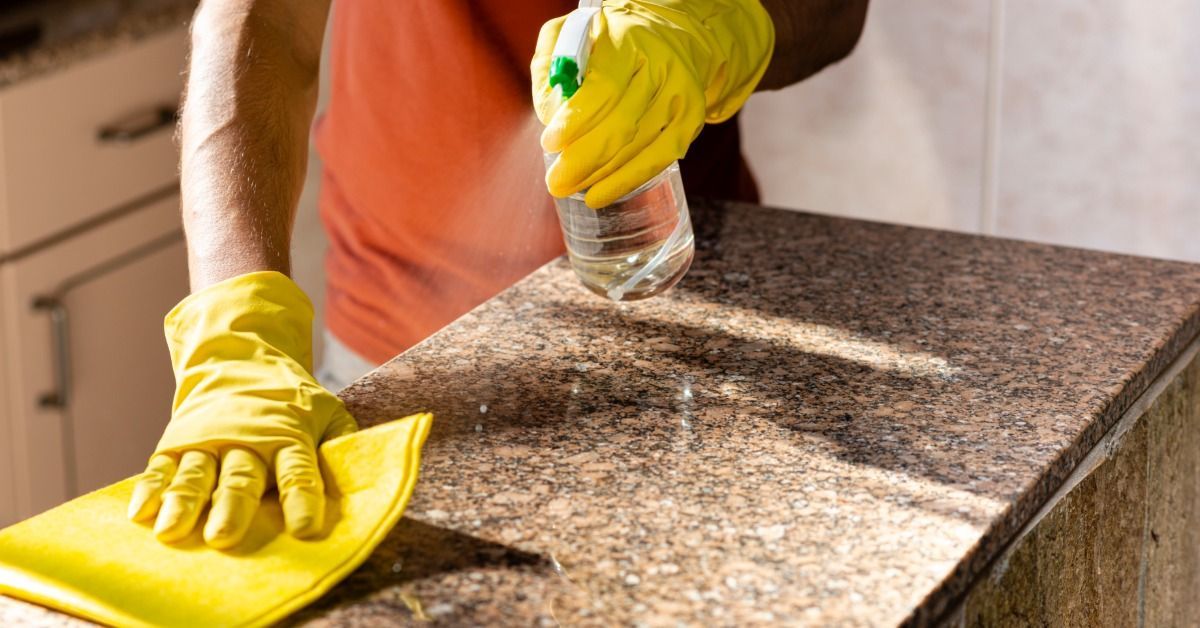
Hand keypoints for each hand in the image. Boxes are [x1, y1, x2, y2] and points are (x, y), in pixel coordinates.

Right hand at [127, 271, 356, 548]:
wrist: (240, 357)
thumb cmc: (291, 399)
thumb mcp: (326, 410)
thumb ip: (342, 440)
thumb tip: (363, 471)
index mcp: (287, 433)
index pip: (298, 470)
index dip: (302, 499)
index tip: (304, 529)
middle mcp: (246, 438)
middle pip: (241, 477)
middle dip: (233, 507)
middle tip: (224, 536)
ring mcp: (208, 440)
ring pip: (196, 474)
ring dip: (184, 503)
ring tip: (172, 532)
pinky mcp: (176, 442)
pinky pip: (161, 467)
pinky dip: (149, 489)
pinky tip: (139, 513)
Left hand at [532, 0, 773, 207]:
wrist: (669, 35)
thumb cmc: (608, 41)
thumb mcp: (570, 35)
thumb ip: (551, 67)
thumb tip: (551, 113)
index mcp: (627, 41)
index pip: (603, 88)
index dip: (576, 121)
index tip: (549, 143)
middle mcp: (660, 66)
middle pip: (622, 124)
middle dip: (584, 159)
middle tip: (557, 180)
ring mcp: (680, 94)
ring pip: (639, 146)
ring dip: (601, 175)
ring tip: (571, 187)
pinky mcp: (692, 118)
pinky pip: (659, 158)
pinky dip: (628, 180)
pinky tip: (600, 194)